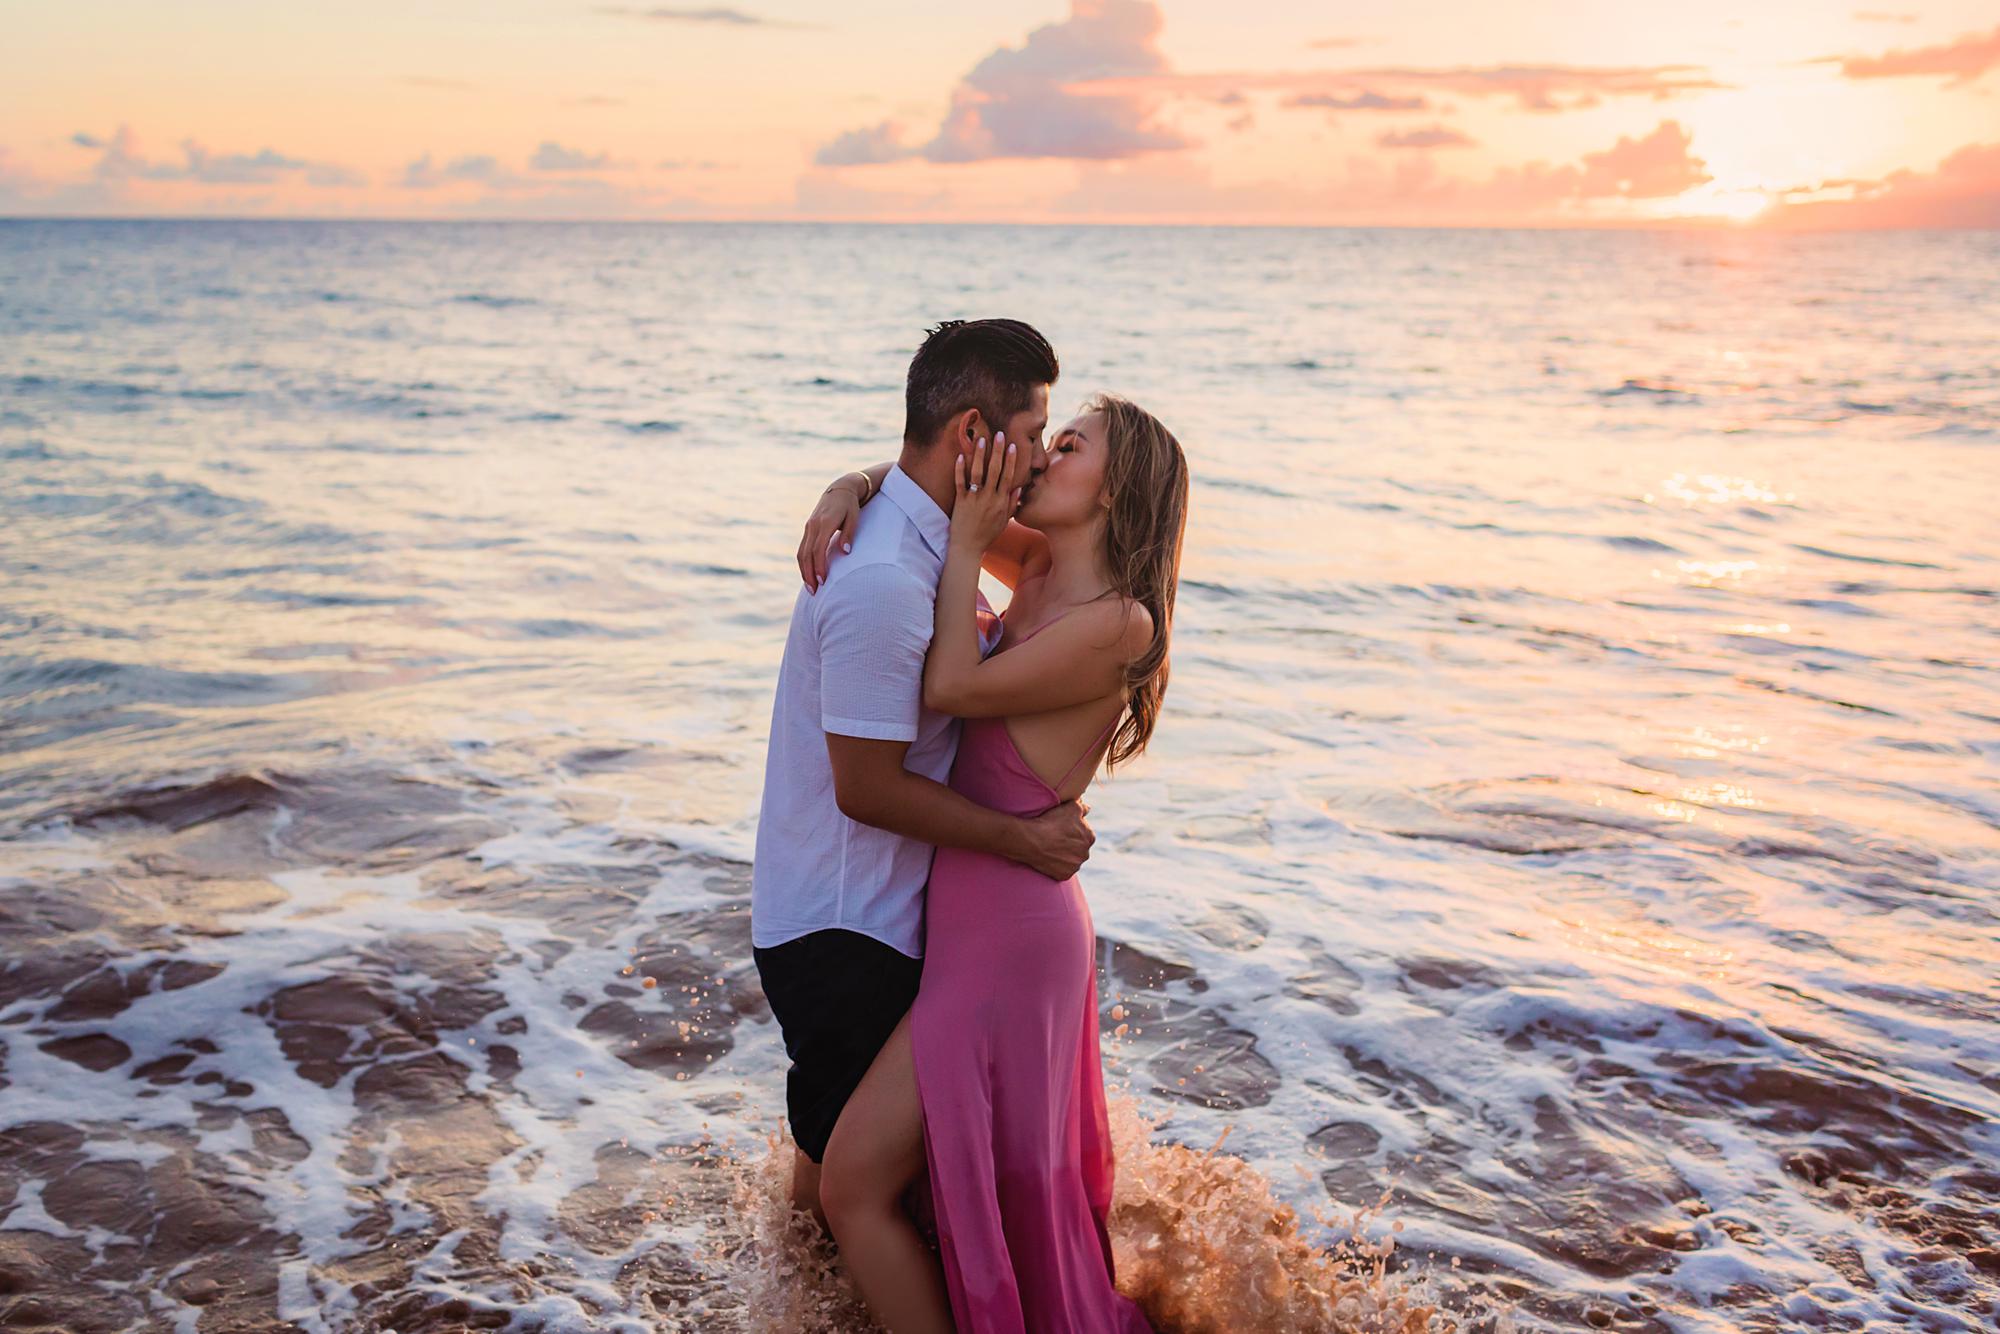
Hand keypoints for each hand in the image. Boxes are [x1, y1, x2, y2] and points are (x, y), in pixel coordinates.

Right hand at [798, 482, 861, 592]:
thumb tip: (845, 553)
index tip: (823, 581)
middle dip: (809, 574)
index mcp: (824, 523)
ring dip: (804, 571)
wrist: (840, 489)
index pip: (818, 549)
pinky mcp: (808, 529)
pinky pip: (802, 549)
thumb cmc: (850, 506)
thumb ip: (849, 535)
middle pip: (806, 554)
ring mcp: (808, 527)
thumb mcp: (854, 518)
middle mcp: (813, 526)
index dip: (819, 566)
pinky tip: (808, 574)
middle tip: (814, 592)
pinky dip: (803, 563)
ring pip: (801, 553)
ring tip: (810, 588)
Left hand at [950, 431, 1028, 554]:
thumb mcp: (1004, 521)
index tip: (1012, 446)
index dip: (1010, 460)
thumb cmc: (987, 535)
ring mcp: (974, 500)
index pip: (1008, 477)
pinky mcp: (960, 502)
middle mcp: (989, 499)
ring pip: (978, 474)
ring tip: (980, 439)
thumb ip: (1011, 505)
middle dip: (997, 451)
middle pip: (995, 471)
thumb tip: (1018, 488)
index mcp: (1001, 503)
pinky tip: (961, 455)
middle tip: (999, 434)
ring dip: (980, 455)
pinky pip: (960, 483)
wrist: (967, 548)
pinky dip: (960, 469)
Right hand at [1015, 798, 1094, 879]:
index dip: (1073, 830)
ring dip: (1065, 855)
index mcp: (1089, 837)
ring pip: (1071, 860)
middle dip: (1071, 844)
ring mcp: (1075, 866)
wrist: (1032, 841)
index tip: (1061, 828)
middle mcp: (1085, 854)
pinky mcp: (1064, 875)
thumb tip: (1088, 809)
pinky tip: (1049, 858)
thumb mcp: (1071, 807)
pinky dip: (1057, 866)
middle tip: (1056, 838)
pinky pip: (1063, 870)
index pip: (1084, 833)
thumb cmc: (1052, 822)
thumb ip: (1082, 807)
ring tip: (1051, 848)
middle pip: (1079, 848)